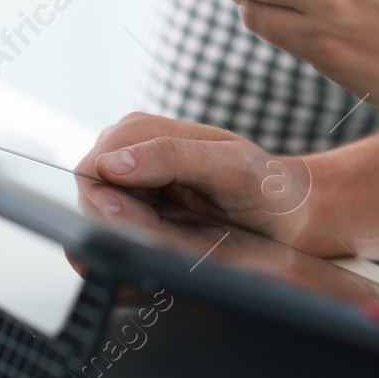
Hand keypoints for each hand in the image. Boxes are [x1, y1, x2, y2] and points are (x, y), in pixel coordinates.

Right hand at [75, 113, 324, 251]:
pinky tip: (167, 246)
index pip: (93, 167)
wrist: (288, 213)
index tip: (146, 223)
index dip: (108, 201)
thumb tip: (112, 165)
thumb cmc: (265, 187)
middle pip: (90, 195)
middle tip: (170, 233)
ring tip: (177, 236)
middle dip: (121, 221)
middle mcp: (129, 152)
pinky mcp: (137, 211)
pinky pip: (115, 233)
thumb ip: (172, 158)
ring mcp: (130, 182)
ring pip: (100, 218)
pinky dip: (133, 246)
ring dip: (130, 236)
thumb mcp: (231, 168)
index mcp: (143, 130)